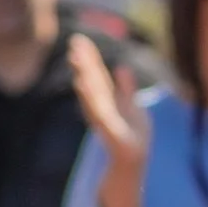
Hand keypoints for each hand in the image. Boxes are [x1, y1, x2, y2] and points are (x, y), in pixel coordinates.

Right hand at [69, 35, 148, 168]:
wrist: (132, 168)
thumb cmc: (132, 139)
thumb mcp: (132, 109)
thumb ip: (126, 89)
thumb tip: (122, 67)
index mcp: (108, 101)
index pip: (97, 75)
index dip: (89, 57)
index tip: (79, 39)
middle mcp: (102, 108)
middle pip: (92, 80)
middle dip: (84, 61)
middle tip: (74, 41)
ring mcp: (105, 121)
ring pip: (92, 93)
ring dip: (84, 75)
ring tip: (75, 57)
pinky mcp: (111, 134)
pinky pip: (99, 112)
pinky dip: (89, 98)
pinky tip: (82, 83)